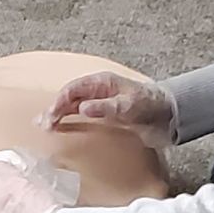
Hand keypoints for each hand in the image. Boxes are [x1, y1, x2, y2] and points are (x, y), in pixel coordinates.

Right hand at [35, 70, 176, 150]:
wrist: (171, 116)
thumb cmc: (152, 105)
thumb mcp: (129, 106)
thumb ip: (107, 107)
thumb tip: (82, 108)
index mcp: (102, 82)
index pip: (72, 89)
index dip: (58, 102)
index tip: (50, 117)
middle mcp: (98, 91)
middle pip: (69, 98)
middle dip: (53, 109)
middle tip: (41, 125)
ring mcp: (101, 104)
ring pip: (73, 107)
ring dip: (59, 116)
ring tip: (45, 127)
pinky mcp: (106, 116)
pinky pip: (82, 117)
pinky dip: (70, 122)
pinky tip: (62, 130)